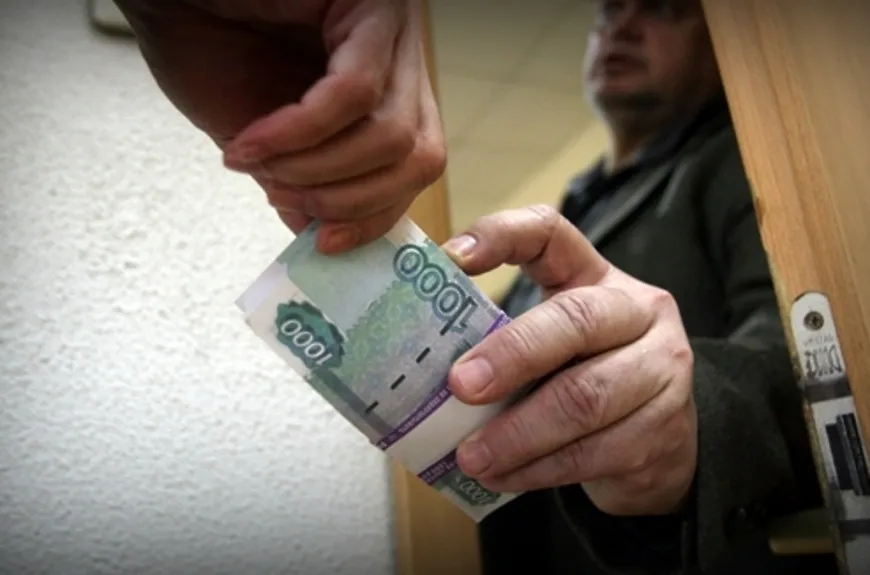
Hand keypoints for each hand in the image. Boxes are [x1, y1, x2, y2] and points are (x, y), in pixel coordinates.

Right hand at [115, 0, 445, 252]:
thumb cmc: (206, 47)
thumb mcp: (262, 140)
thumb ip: (302, 181)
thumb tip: (322, 233)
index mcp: (387, 91)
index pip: (415, 168)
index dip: (375, 215)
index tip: (324, 242)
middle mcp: (402, 59)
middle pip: (418, 159)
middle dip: (347, 200)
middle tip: (281, 196)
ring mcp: (393, 30)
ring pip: (392, 135)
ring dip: (317, 170)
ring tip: (259, 165)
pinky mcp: (372, 3)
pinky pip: (354, 92)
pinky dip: (299, 133)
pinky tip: (252, 142)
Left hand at [442, 205, 697, 515]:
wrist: (663, 440)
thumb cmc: (587, 376)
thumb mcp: (553, 343)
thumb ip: (505, 339)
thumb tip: (421, 365)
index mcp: (596, 276)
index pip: (550, 233)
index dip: (502, 235)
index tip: (452, 259)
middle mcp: (639, 311)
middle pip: (575, 321)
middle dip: (512, 354)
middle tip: (460, 387)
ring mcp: (661, 370)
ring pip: (585, 399)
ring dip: (518, 433)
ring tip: (471, 456)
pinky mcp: (663, 430)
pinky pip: (593, 452)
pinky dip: (538, 469)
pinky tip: (502, 476)